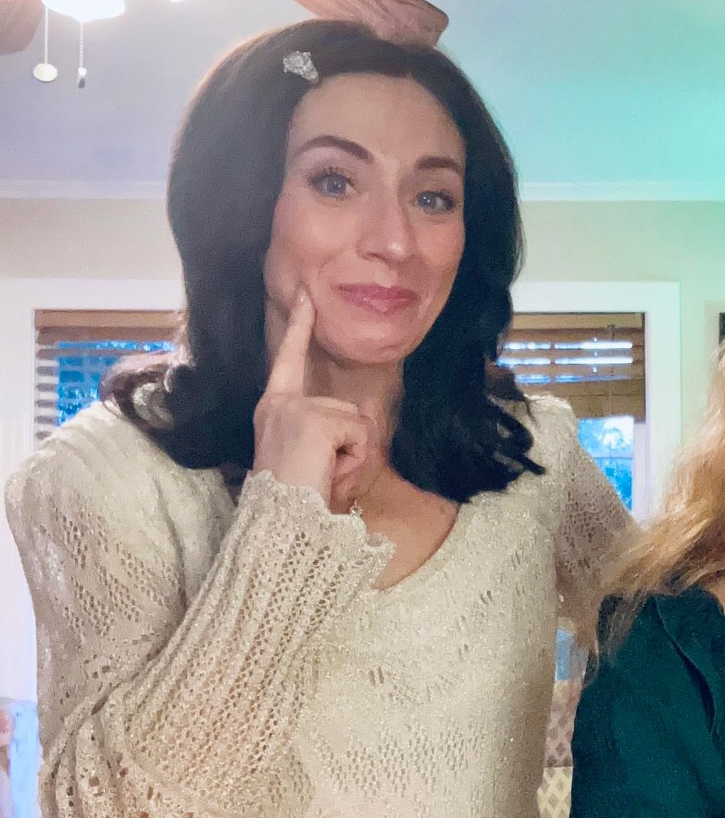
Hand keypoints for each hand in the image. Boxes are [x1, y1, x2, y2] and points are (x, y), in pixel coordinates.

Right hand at [252, 288, 377, 510]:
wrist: (281, 522)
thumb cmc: (294, 501)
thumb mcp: (307, 458)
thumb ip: (326, 435)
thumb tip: (359, 427)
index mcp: (273, 407)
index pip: (287, 358)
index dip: (299, 326)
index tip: (306, 294)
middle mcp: (279, 402)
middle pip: (346, 409)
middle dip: (350, 446)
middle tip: (323, 475)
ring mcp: (296, 409)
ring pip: (357, 422)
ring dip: (353, 456)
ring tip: (325, 476)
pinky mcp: (315, 420)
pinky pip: (359, 434)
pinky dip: (354, 460)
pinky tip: (329, 474)